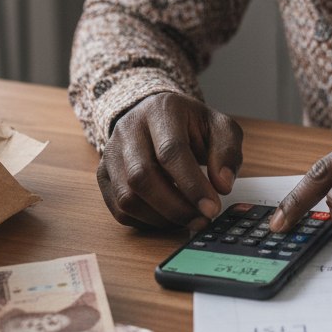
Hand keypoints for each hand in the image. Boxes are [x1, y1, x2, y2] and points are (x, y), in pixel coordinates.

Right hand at [96, 92, 242, 228]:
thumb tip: (222, 185)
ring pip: (126, 196)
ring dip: (160, 218)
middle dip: (175, 207)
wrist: (156, 115)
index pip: (170, 151)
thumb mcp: (219, 127)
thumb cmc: (191, 124)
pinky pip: (118, 208)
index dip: (192, 184)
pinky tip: (168, 217)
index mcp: (161, 110)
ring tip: (188, 220)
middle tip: (201, 220)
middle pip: (141, 176)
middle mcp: (129, 128)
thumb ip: (227, 152)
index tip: (212, 207)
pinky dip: (145, 221)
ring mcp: (111, 151)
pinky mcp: (104, 173)